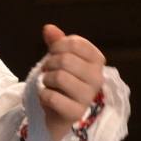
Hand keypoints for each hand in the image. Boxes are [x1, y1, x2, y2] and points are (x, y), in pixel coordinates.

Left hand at [38, 24, 105, 140]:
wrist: (56, 112)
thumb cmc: (60, 81)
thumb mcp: (59, 58)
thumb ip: (56, 42)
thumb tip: (49, 28)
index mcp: (97, 60)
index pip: (75, 42)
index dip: (57, 46)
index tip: (54, 54)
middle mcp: (97, 77)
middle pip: (65, 59)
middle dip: (49, 64)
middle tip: (48, 71)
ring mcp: (88, 96)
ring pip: (59, 77)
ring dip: (45, 79)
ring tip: (48, 84)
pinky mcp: (75, 112)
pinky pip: (52, 97)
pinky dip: (42, 95)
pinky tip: (47, 97)